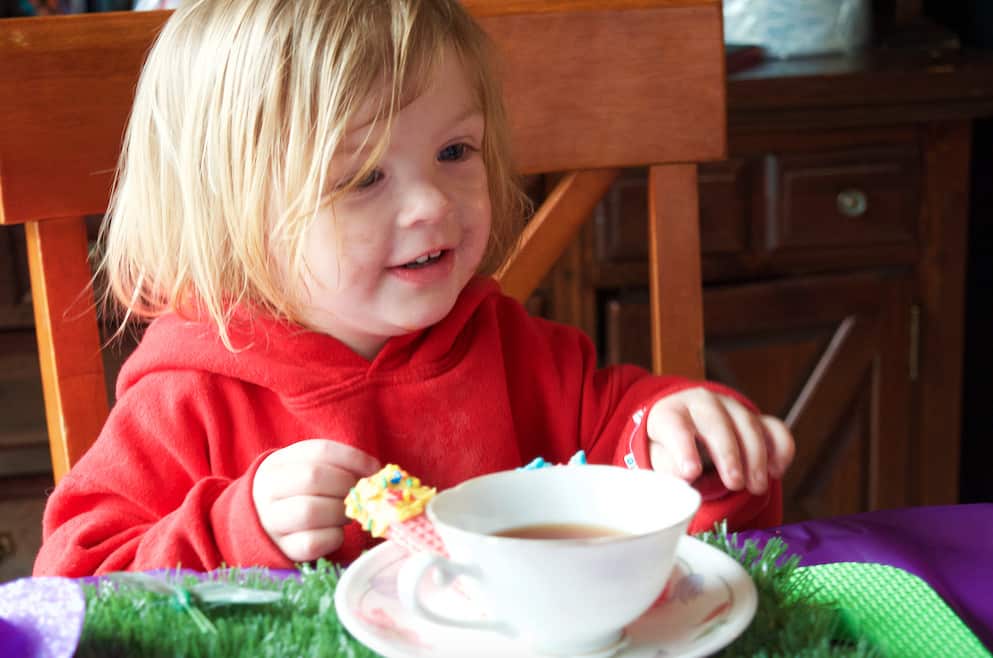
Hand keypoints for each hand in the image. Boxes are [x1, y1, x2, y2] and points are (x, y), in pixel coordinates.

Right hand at [252, 439, 380, 561]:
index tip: (374, 469)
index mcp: (279, 463)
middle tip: (357, 494)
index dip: (354, 459)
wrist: (267, 522)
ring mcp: (272, 521)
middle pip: (314, 478)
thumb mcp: (311, 469)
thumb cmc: (300, 491)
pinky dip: (334, 537)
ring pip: (310, 511)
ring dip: (340, 512)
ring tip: (346, 513)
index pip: (321, 451)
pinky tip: (336, 531)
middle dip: (346, 486)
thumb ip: (340, 465)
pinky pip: (313, 543)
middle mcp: (269, 489)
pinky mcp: (284, 549)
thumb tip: (375, 473)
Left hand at [646, 388, 793, 494]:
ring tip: (756, 487)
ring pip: (748, 424)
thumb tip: (685, 478)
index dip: (683, 448)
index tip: (690, 473)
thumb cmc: (669, 449)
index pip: (675, 426)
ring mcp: (732, 408)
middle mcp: (701, 404)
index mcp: (670, 412)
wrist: (687, 431)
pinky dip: (780, 449)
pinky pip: (774, 428)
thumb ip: (668, 468)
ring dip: (756, 457)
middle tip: (734, 483)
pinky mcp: (757, 419)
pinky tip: (776, 471)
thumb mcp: (659, 458)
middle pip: (716, 422)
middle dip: (728, 453)